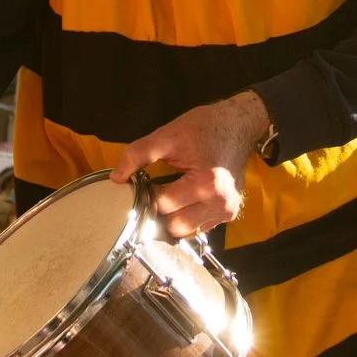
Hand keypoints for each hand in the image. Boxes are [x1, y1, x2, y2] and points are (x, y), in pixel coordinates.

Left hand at [111, 91, 271, 237]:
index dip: (150, 193)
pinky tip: (187, 199)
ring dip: (175, 217)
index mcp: (206, 183)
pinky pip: (200, 228)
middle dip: (162, 210)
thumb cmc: (205, 126)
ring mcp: (227, 210)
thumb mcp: (168, 135)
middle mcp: (219, 202)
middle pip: (174, 225)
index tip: (148, 181)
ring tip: (173, 195)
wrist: (239, 124)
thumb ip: (139, 154)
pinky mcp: (230, 213)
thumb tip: (116, 178)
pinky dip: (190, 218)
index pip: (163, 204)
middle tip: (159, 190)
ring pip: (187, 232)